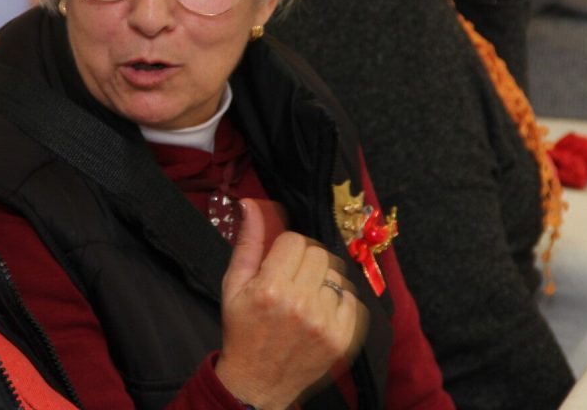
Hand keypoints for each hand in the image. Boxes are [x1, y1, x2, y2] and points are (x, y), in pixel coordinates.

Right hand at [215, 200, 367, 409]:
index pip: (295, 241)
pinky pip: (353, 299)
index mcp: (271, 288)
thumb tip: (251, 205)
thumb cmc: (242, 331)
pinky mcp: (342, 338)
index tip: (278, 265)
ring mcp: (325, 323)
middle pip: (319, 254)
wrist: (257, 382)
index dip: (285, 250)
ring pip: (337, 274)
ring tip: (305, 299)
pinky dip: (338, 302)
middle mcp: (301, 304)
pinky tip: (320, 313)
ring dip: (322, 281)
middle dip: (305, 262)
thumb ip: (247, 243)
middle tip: (292, 280)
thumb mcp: (233, 286)